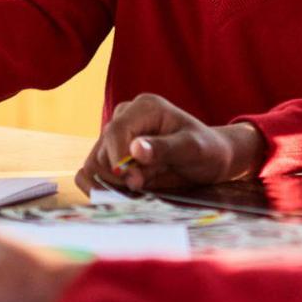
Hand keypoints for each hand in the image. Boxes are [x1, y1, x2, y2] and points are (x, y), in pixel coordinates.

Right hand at [75, 94, 267, 192]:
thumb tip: (134, 150)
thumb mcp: (192, 149)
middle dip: (119, 175)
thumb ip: (164, 149)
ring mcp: (116, 137)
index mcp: (144, 108)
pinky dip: (102, 187)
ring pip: (95, 164)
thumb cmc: (206, 150)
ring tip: (141, 186)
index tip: (132, 181)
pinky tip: (123, 193)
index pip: (115, 131)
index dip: (117, 159)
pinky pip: (92, 172)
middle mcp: (125, 117)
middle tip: (144, 185)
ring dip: (112, 183)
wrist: (210, 159)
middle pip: (102, 151)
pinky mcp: (111, 154)